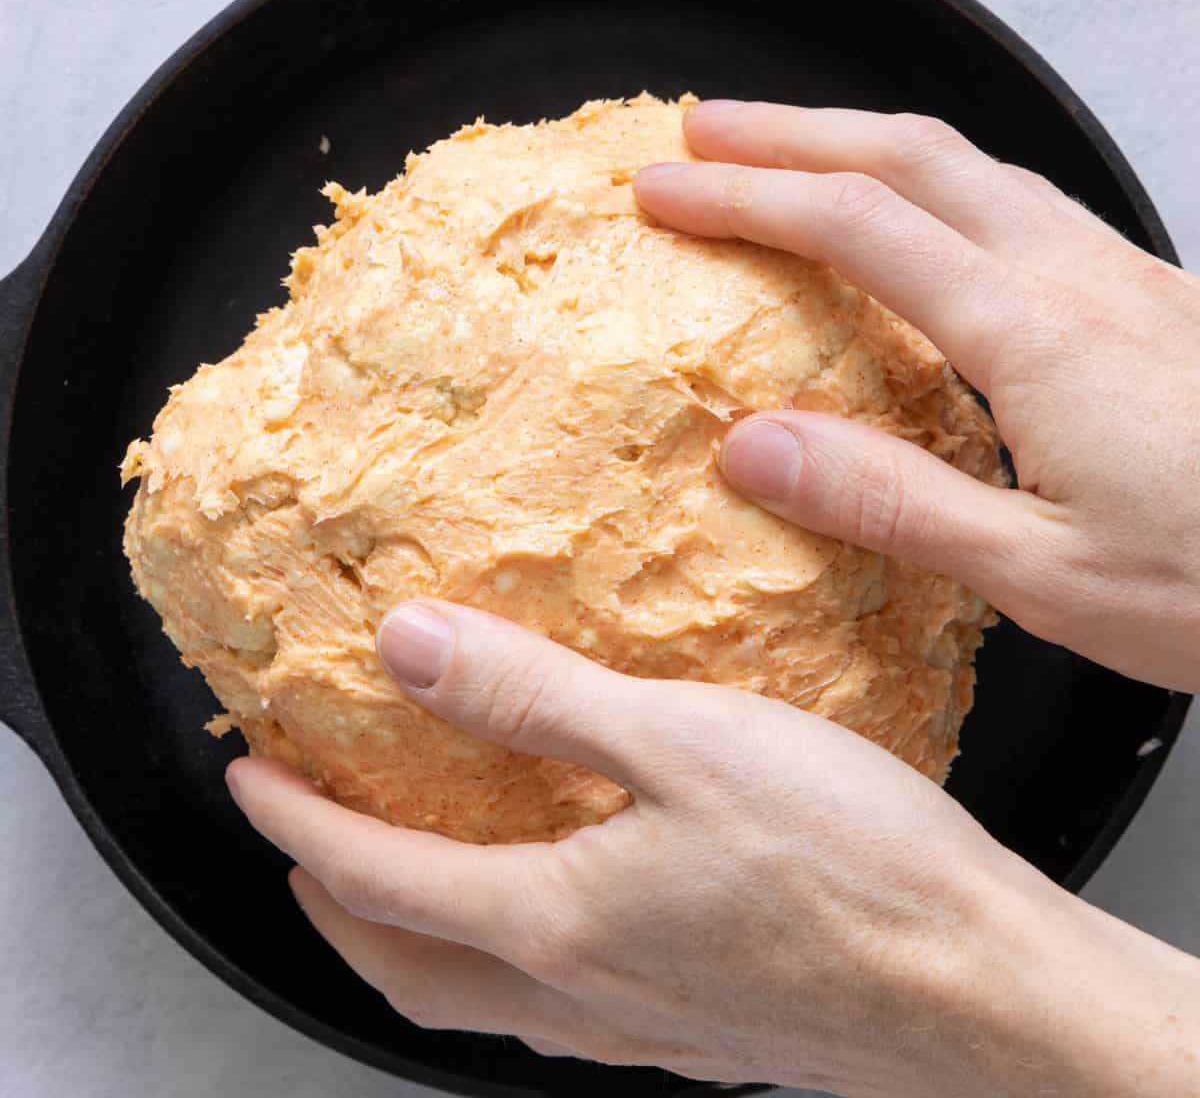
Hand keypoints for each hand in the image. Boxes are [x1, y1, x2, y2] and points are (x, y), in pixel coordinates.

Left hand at [227, 601, 1199, 1096]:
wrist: (986, 993)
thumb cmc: (851, 865)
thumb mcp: (680, 742)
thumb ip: (533, 697)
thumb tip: (409, 649)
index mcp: (557, 921)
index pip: (375, 877)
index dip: (296, 824)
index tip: (248, 778)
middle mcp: (583, 992)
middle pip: (404, 966)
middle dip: (331, 904)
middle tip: (302, 844)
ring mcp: (640, 1026)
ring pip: (475, 997)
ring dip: (413, 935)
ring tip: (404, 879)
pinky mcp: (698, 1027)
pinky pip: (555, 1003)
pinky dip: (505, 955)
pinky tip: (553, 913)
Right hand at [636, 101, 1199, 692]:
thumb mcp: (1041, 575)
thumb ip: (890, 501)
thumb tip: (754, 445)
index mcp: (1035, 338)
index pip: (856, 227)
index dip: (746, 198)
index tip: (662, 192)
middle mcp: (1077, 280)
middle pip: (911, 155)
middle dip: (791, 133)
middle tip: (702, 133)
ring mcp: (1120, 278)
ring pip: (971, 164)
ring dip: (861, 142)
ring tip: (787, 152)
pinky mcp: (1147, 298)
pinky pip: (1018, 202)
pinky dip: (934, 182)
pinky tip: (920, 214)